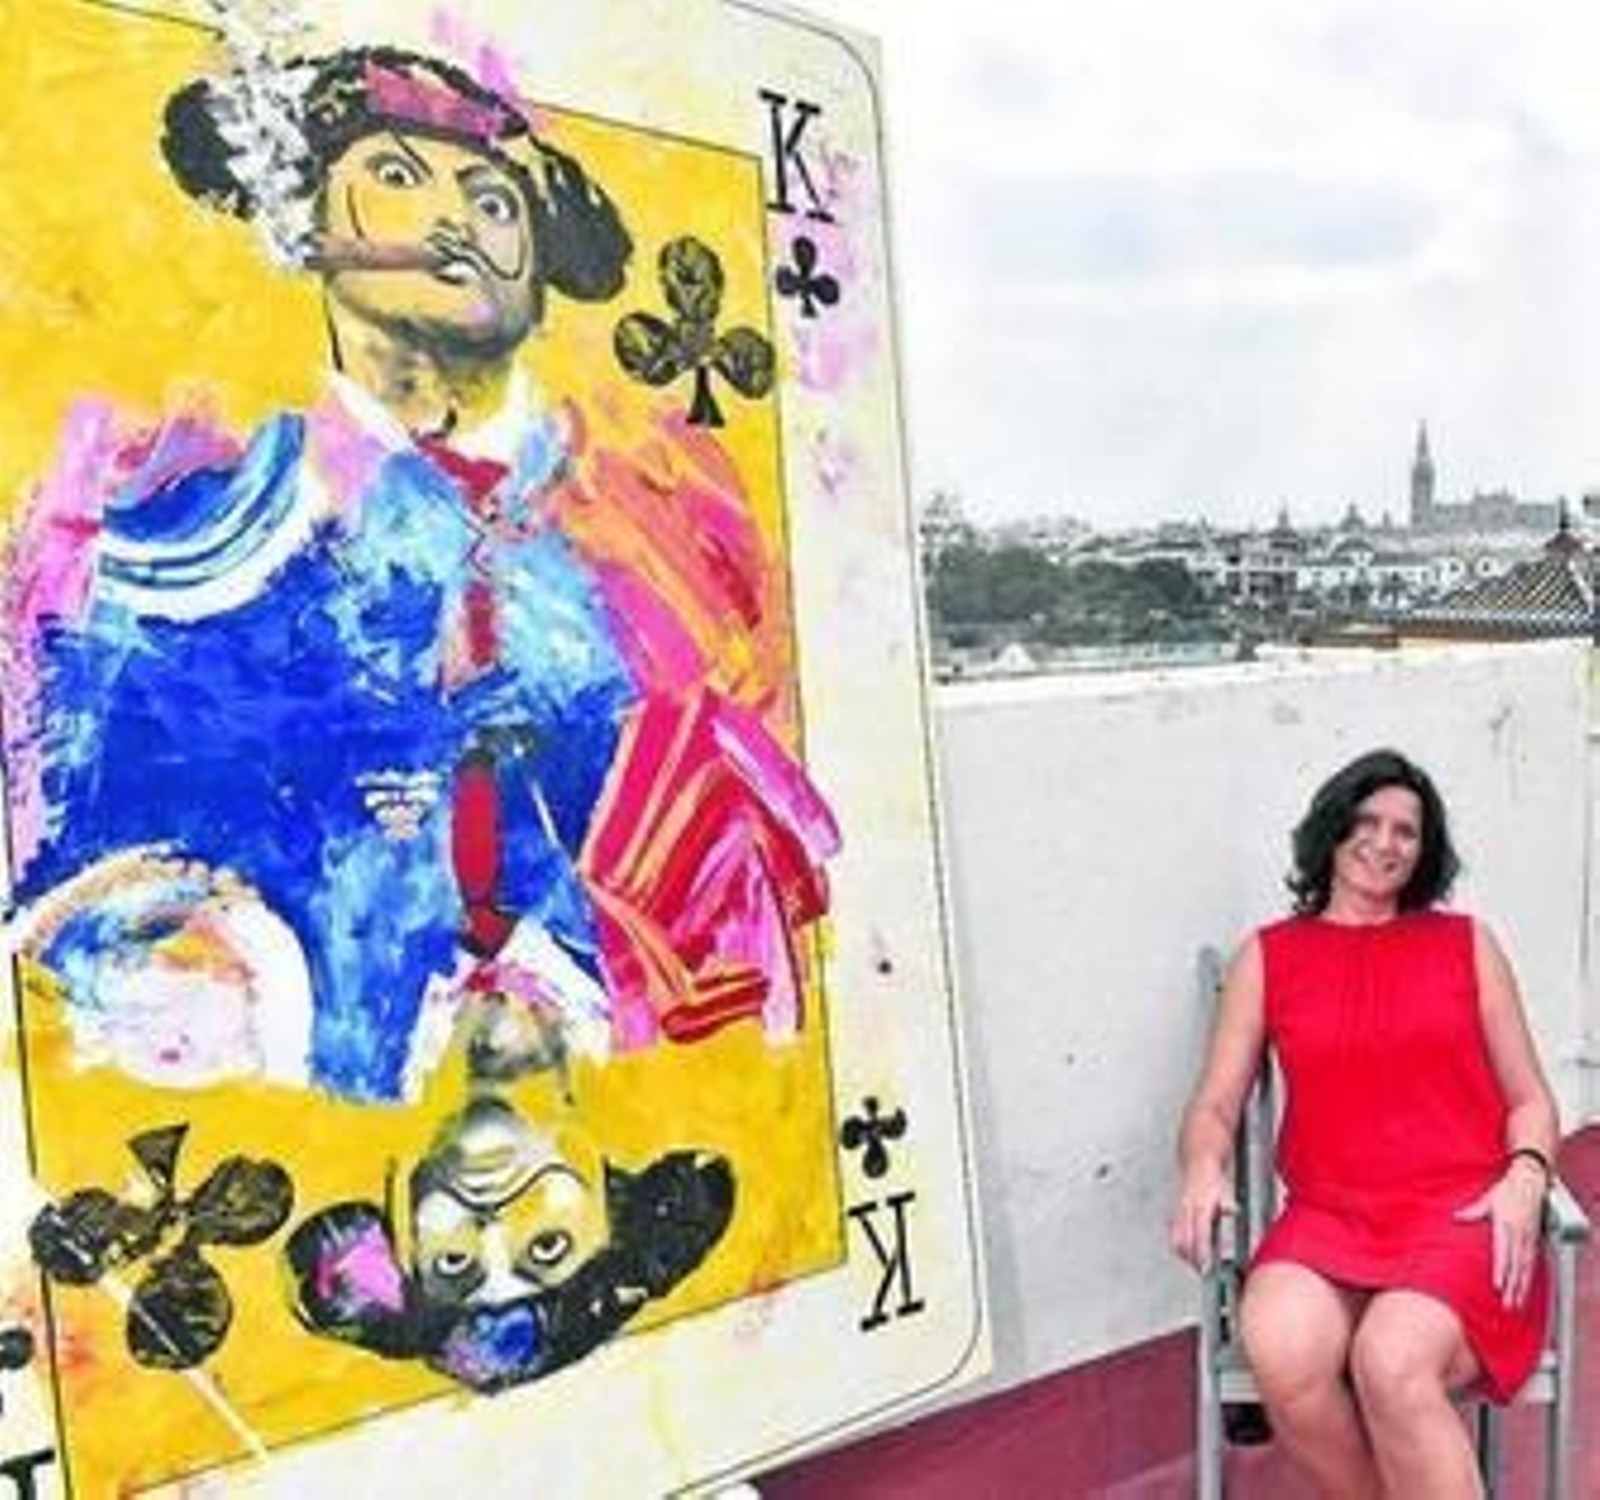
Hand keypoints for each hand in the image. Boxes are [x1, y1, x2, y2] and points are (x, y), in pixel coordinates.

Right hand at [1170, 1164, 1236, 1270]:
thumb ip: (1226, 1203)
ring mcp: (1180, 1212)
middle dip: (1191, 1259)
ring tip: (1194, 1263)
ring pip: (1177, 1239)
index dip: (1202, 1253)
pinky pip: (1174, 1232)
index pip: (1199, 1235)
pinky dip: (1178, 1243)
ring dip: (1184, 1253)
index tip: (1205, 1266)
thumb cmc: (1211, 1179)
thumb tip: (1231, 1210)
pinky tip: (1185, 1249)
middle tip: (1201, 1270)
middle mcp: (1187, 1210)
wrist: (1196, 1164)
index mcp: (1199, 1206)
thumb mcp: (1224, 1190)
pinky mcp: (1177, 1212)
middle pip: (1184, 1242)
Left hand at [1454, 1161, 1545, 1307]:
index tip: (1498, 1286)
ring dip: (1521, 1287)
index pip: (1503, 1252)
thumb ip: (1473, 1211)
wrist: (1529, 1182)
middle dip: (1512, 1286)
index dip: (1501, 1270)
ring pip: (1526, 1268)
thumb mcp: (1488, 1199)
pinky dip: (1529, 1277)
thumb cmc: (1506, 1191)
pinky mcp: (1535, 1239)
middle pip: (1516, 1266)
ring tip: (1515, 1303)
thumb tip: (1456, 1218)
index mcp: (1506, 1225)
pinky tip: (1524, 1289)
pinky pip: (1532, 1262)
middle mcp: (1519, 1234)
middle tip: (1507, 1305)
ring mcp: (1529, 1238)